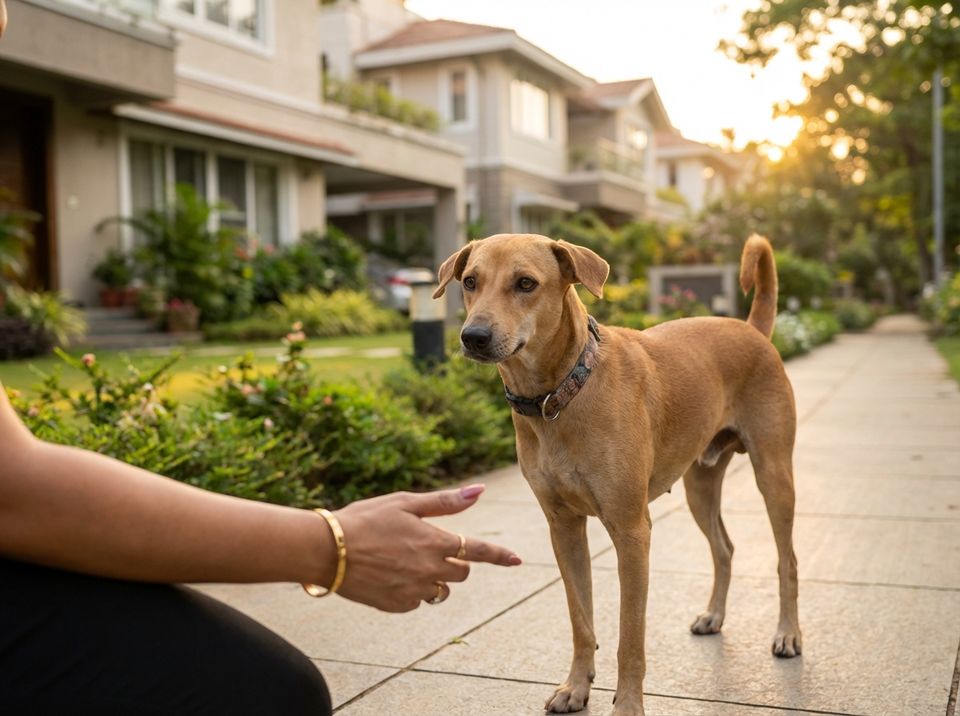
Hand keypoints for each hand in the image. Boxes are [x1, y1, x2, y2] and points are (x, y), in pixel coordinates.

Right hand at [332, 484, 520, 611]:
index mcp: (435, 541)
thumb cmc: (365, 519)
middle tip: (429, 549)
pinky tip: (390, 576)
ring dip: (434, 579)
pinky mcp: (397, 606)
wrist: (326, 549)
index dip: (499, 556)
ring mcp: (413, 590)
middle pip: (461, 573)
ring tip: (406, 563)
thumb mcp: (405, 503)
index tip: (518, 561)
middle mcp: (429, 569)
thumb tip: (480, 490)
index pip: (478, 551)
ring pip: (440, 591)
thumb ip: (445, 502)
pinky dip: (411, 591)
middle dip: (454, 563)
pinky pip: (416, 602)